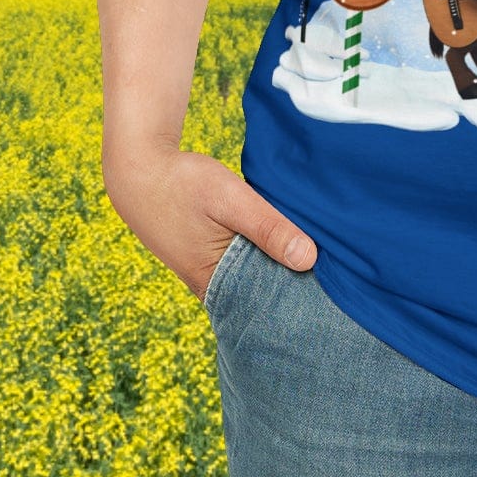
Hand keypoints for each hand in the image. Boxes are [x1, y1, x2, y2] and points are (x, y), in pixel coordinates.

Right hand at [102, 142, 315, 298]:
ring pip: (253, 277)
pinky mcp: (206, 257)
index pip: (267, 307)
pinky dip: (262, 254)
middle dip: (293, 285)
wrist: (138, 169)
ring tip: (322, 260)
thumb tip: (309, 260)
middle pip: (262, 295)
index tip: (336, 295)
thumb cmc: (183, 183)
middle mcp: (211, 287)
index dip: (299, 301)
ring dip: (278, 267)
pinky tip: (287, 242)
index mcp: (215, 283)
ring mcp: (207, 273)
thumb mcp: (230, 199)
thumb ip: (268, 228)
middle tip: (338, 276)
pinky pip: (242, 264)